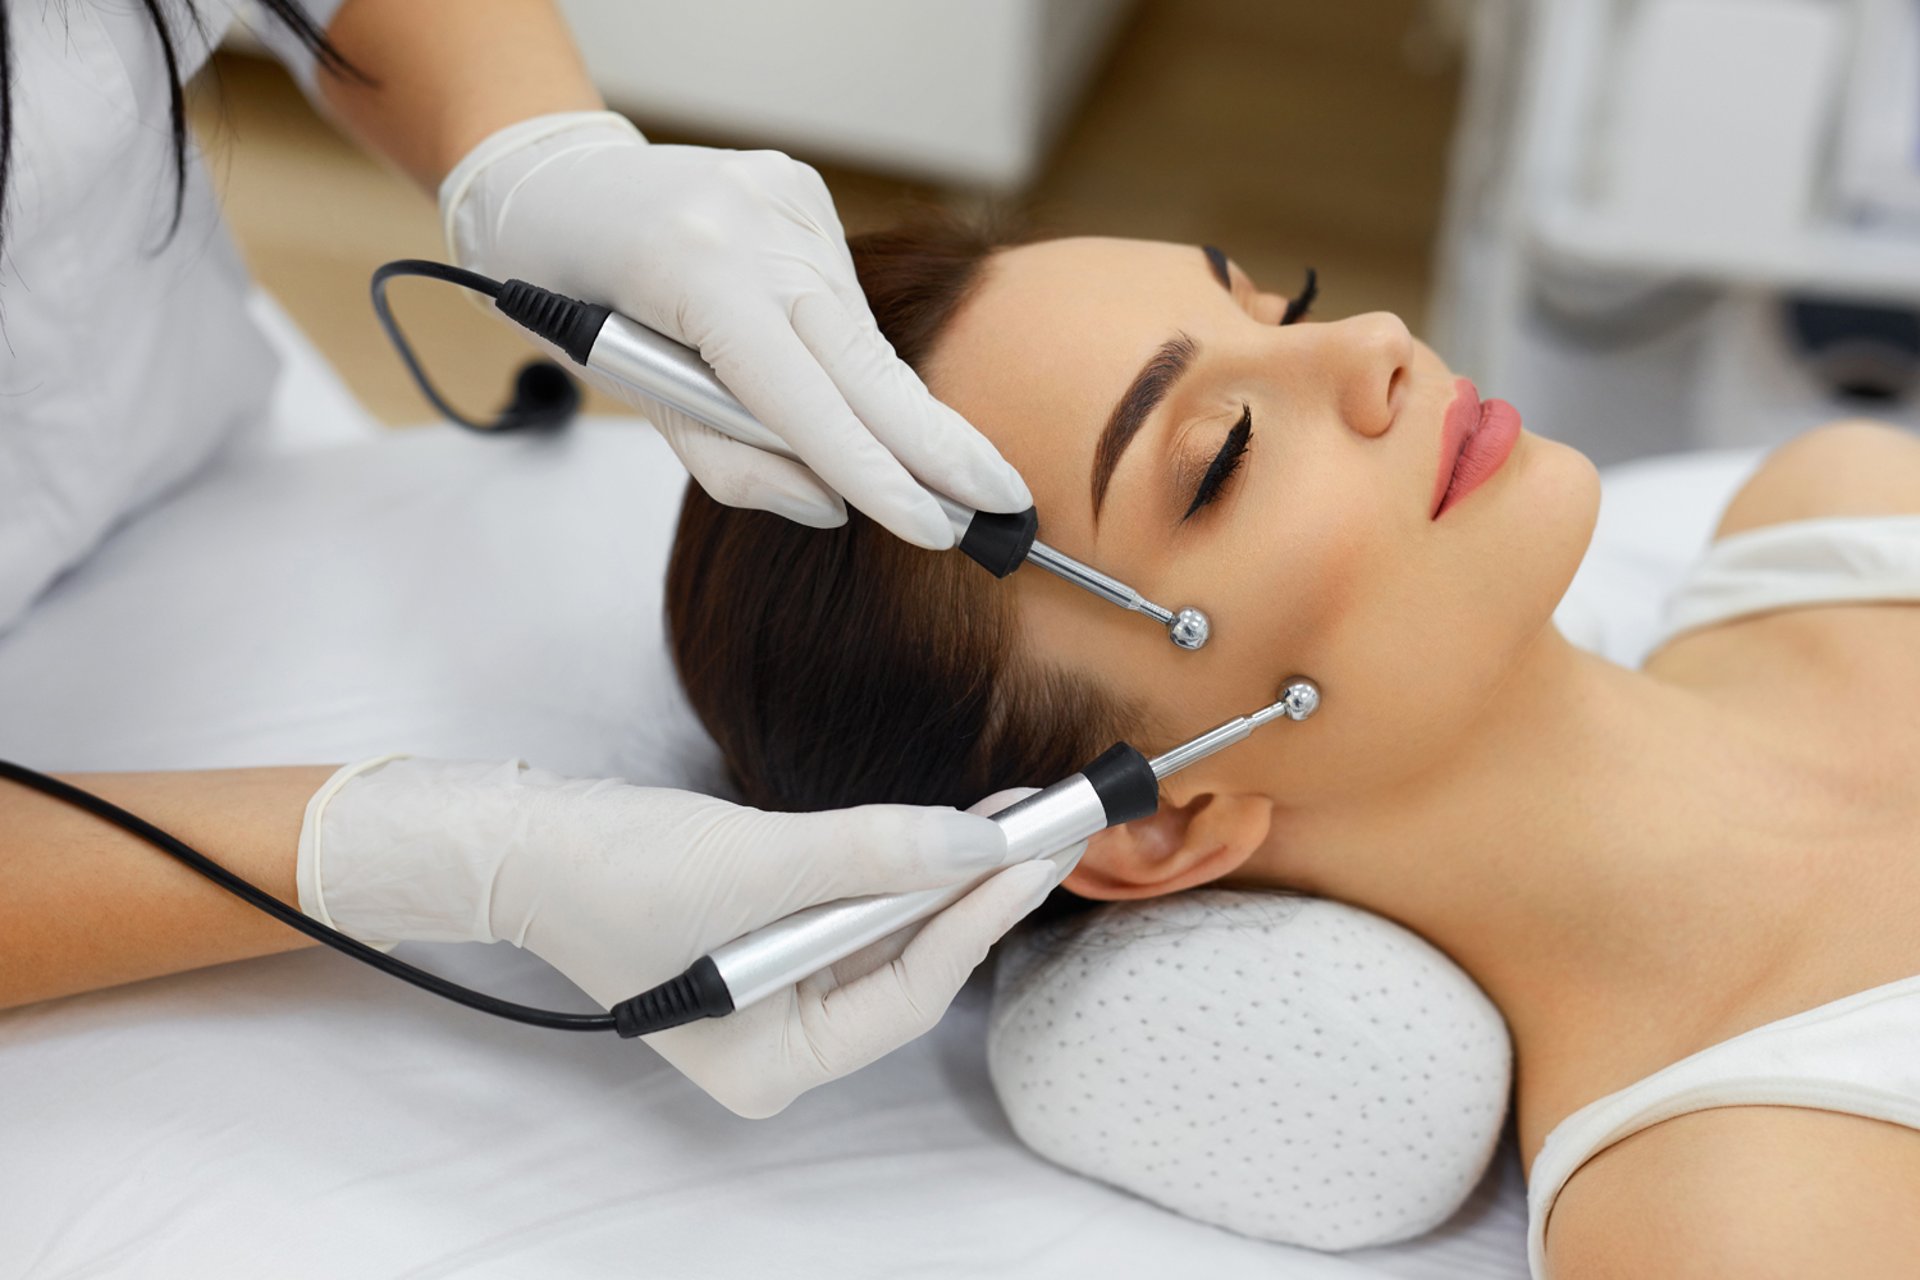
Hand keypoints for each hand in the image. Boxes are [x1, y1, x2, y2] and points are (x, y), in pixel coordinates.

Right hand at [297, 757, 1058, 1115]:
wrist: (518, 837)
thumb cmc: (610, 870)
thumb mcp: (757, 862)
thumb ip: (873, 854)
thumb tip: (980, 844)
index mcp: (772, 1066)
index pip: (904, 995)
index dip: (975, 922)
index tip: (1035, 857)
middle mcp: (780, 1044)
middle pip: (905, 966)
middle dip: (974, 894)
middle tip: (1052, 830)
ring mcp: (774, 995)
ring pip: (886, 932)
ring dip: (945, 870)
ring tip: (1018, 815)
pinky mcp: (768, 941)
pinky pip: (854, 905)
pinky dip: (897, 864)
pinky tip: (950, 824)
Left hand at [439, 111, 1030, 547]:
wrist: (554, 180)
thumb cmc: (578, 297)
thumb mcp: (628, 394)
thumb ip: (731, 458)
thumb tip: (832, 501)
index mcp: (691, 274)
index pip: (805, 398)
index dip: (875, 471)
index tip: (934, 526)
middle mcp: (752, 222)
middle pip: (865, 361)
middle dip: (938, 444)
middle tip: (1006, 503)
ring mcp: (786, 197)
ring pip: (858, 335)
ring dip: (881, 404)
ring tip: (913, 454)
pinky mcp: (803, 186)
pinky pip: (841, 295)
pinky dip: (841, 345)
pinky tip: (820, 356)